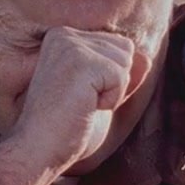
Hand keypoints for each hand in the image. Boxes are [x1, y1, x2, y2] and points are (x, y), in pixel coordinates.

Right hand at [0, 27, 134, 184]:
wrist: (38, 150)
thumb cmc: (65, 129)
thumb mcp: (100, 95)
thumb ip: (121, 73)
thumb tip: (146, 57)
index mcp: (63, 37)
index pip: (117, 45)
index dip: (111, 79)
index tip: (81, 96)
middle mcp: (64, 34)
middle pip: (125, 50)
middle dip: (114, 83)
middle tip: (81, 102)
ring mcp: (71, 46)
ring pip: (126, 62)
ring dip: (113, 92)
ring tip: (81, 104)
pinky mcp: (81, 62)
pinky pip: (121, 77)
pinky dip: (111, 100)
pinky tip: (84, 108)